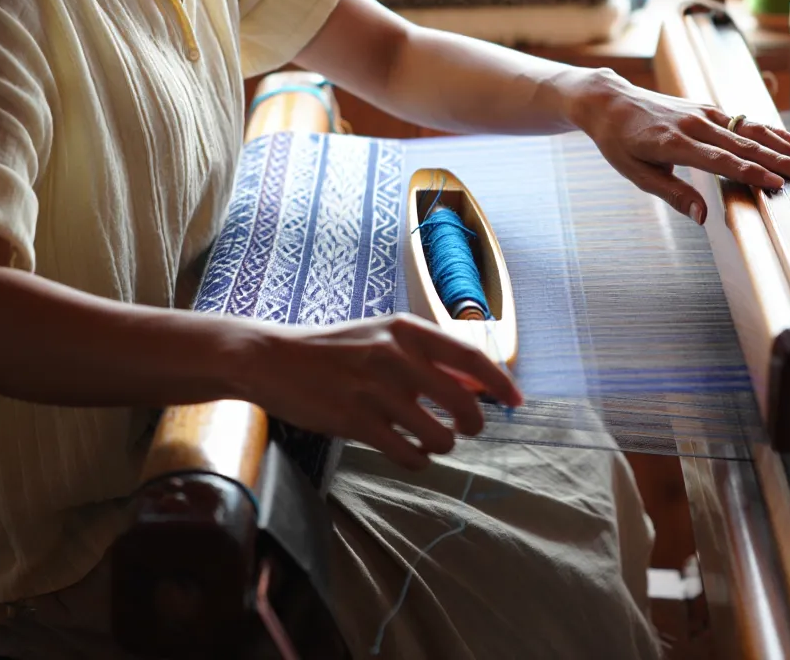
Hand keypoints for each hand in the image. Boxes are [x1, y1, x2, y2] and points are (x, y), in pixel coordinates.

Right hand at [251, 313, 521, 469]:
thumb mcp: (382, 336)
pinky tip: (405, 451)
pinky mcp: (355, 422)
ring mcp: (375, 390)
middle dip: (472, 426)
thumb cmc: (334, 349)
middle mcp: (395, 356)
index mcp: (407, 330)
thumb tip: (475, 385)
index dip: (501, 384)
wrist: (272, 358)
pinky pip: (408, 455)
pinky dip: (415, 460)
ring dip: (440, 445)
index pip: (471, 359)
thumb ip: (425, 357)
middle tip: (464, 429)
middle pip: (465, 406)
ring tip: (426, 439)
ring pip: (439, 437)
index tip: (516, 402)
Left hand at [570, 71, 789, 223]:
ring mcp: (702, 113)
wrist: (610, 102)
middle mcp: (693, 124)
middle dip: (778, 161)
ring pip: (748, 129)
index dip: (752, 172)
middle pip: (743, 145)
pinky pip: (742, 120)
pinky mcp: (706, 108)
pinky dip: (768, 130)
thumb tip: (703, 218)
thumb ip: (673, 194)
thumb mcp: (637, 174)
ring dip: (780, 145)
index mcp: (674, 144)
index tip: (778, 184)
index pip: (721, 161)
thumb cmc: (620, 142)